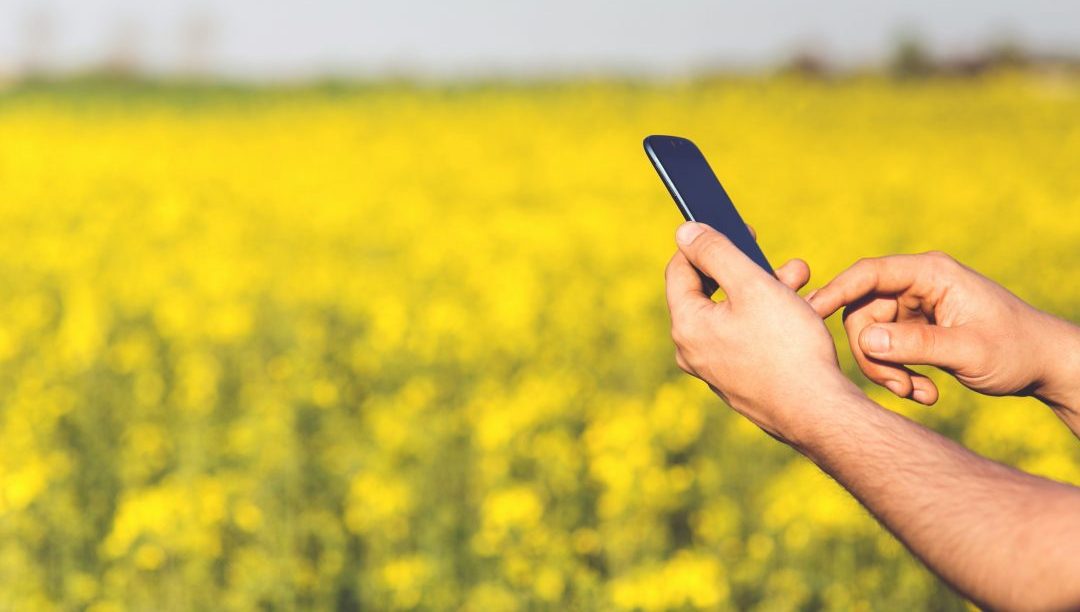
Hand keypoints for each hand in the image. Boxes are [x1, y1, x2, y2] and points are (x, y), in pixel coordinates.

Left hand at [665, 222, 856, 444]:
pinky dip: (769, 320)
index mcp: (686, 325)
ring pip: (735, 314)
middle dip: (749, 269)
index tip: (739, 228)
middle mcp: (692, 350)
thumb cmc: (787, 347)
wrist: (818, 413)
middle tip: (785, 262)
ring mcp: (715, 369)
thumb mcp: (752, 286)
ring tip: (802, 280)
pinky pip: (747, 338)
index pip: (680, 270)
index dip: (706, 243)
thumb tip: (684, 231)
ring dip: (767, 291)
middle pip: (711, 292)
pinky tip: (802, 313)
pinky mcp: (739, 382)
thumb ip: (716, 252)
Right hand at [807, 252, 1079, 409]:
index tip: (809, 315)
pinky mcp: (916, 329)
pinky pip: (887, 351)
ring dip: (888, 371)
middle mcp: (918, 285)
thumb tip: (864, 342)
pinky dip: (899, 374)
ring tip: (919, 394)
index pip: (869, 274)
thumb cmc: (1016, 350)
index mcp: (931, 274)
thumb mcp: (967, 350)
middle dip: (873, 355)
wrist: (1046, 367)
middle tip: (899, 387)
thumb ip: (915, 344)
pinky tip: (926, 392)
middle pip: (862, 313)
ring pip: (871, 337)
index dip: (835, 292)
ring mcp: (915, 307)